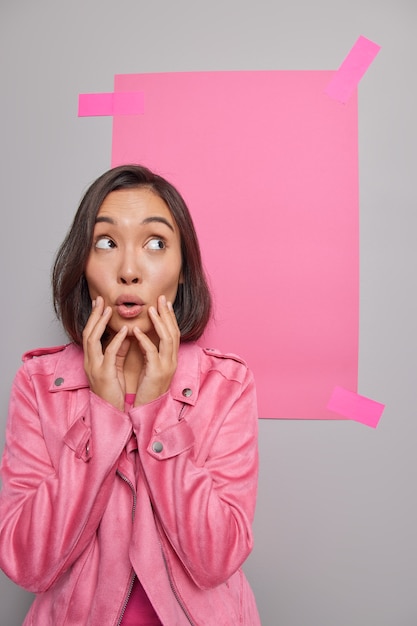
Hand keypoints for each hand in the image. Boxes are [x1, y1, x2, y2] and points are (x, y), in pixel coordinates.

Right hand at [83, 296, 129, 410]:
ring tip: (108, 310)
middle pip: (87, 333)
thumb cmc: (113, 391)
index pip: (89, 334)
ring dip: (100, 323)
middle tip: (99, 300)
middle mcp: (89, 362)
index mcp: (92, 360)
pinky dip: (116, 340)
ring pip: (92, 340)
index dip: (94, 318)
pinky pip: (109, 353)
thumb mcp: (115, 367)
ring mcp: (95, 368)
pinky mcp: (104, 374)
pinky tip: (125, 330)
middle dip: (93, 316)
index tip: (99, 303)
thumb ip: (118, 350)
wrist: (111, 412)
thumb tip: (125, 334)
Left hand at [132, 295, 179, 404]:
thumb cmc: (147, 388)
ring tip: (151, 309)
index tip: (164, 303)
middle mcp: (172, 360)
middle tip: (161, 298)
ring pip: (167, 339)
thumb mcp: (151, 367)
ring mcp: (166, 366)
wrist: (148, 409)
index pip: (173, 333)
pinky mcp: (156, 372)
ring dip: (159, 322)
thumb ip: (150, 351)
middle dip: (167, 314)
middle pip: (173, 332)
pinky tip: (137, 330)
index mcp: (171, 358)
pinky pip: (152, 352)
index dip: (169, 317)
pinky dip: (144, 339)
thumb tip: (143, 335)